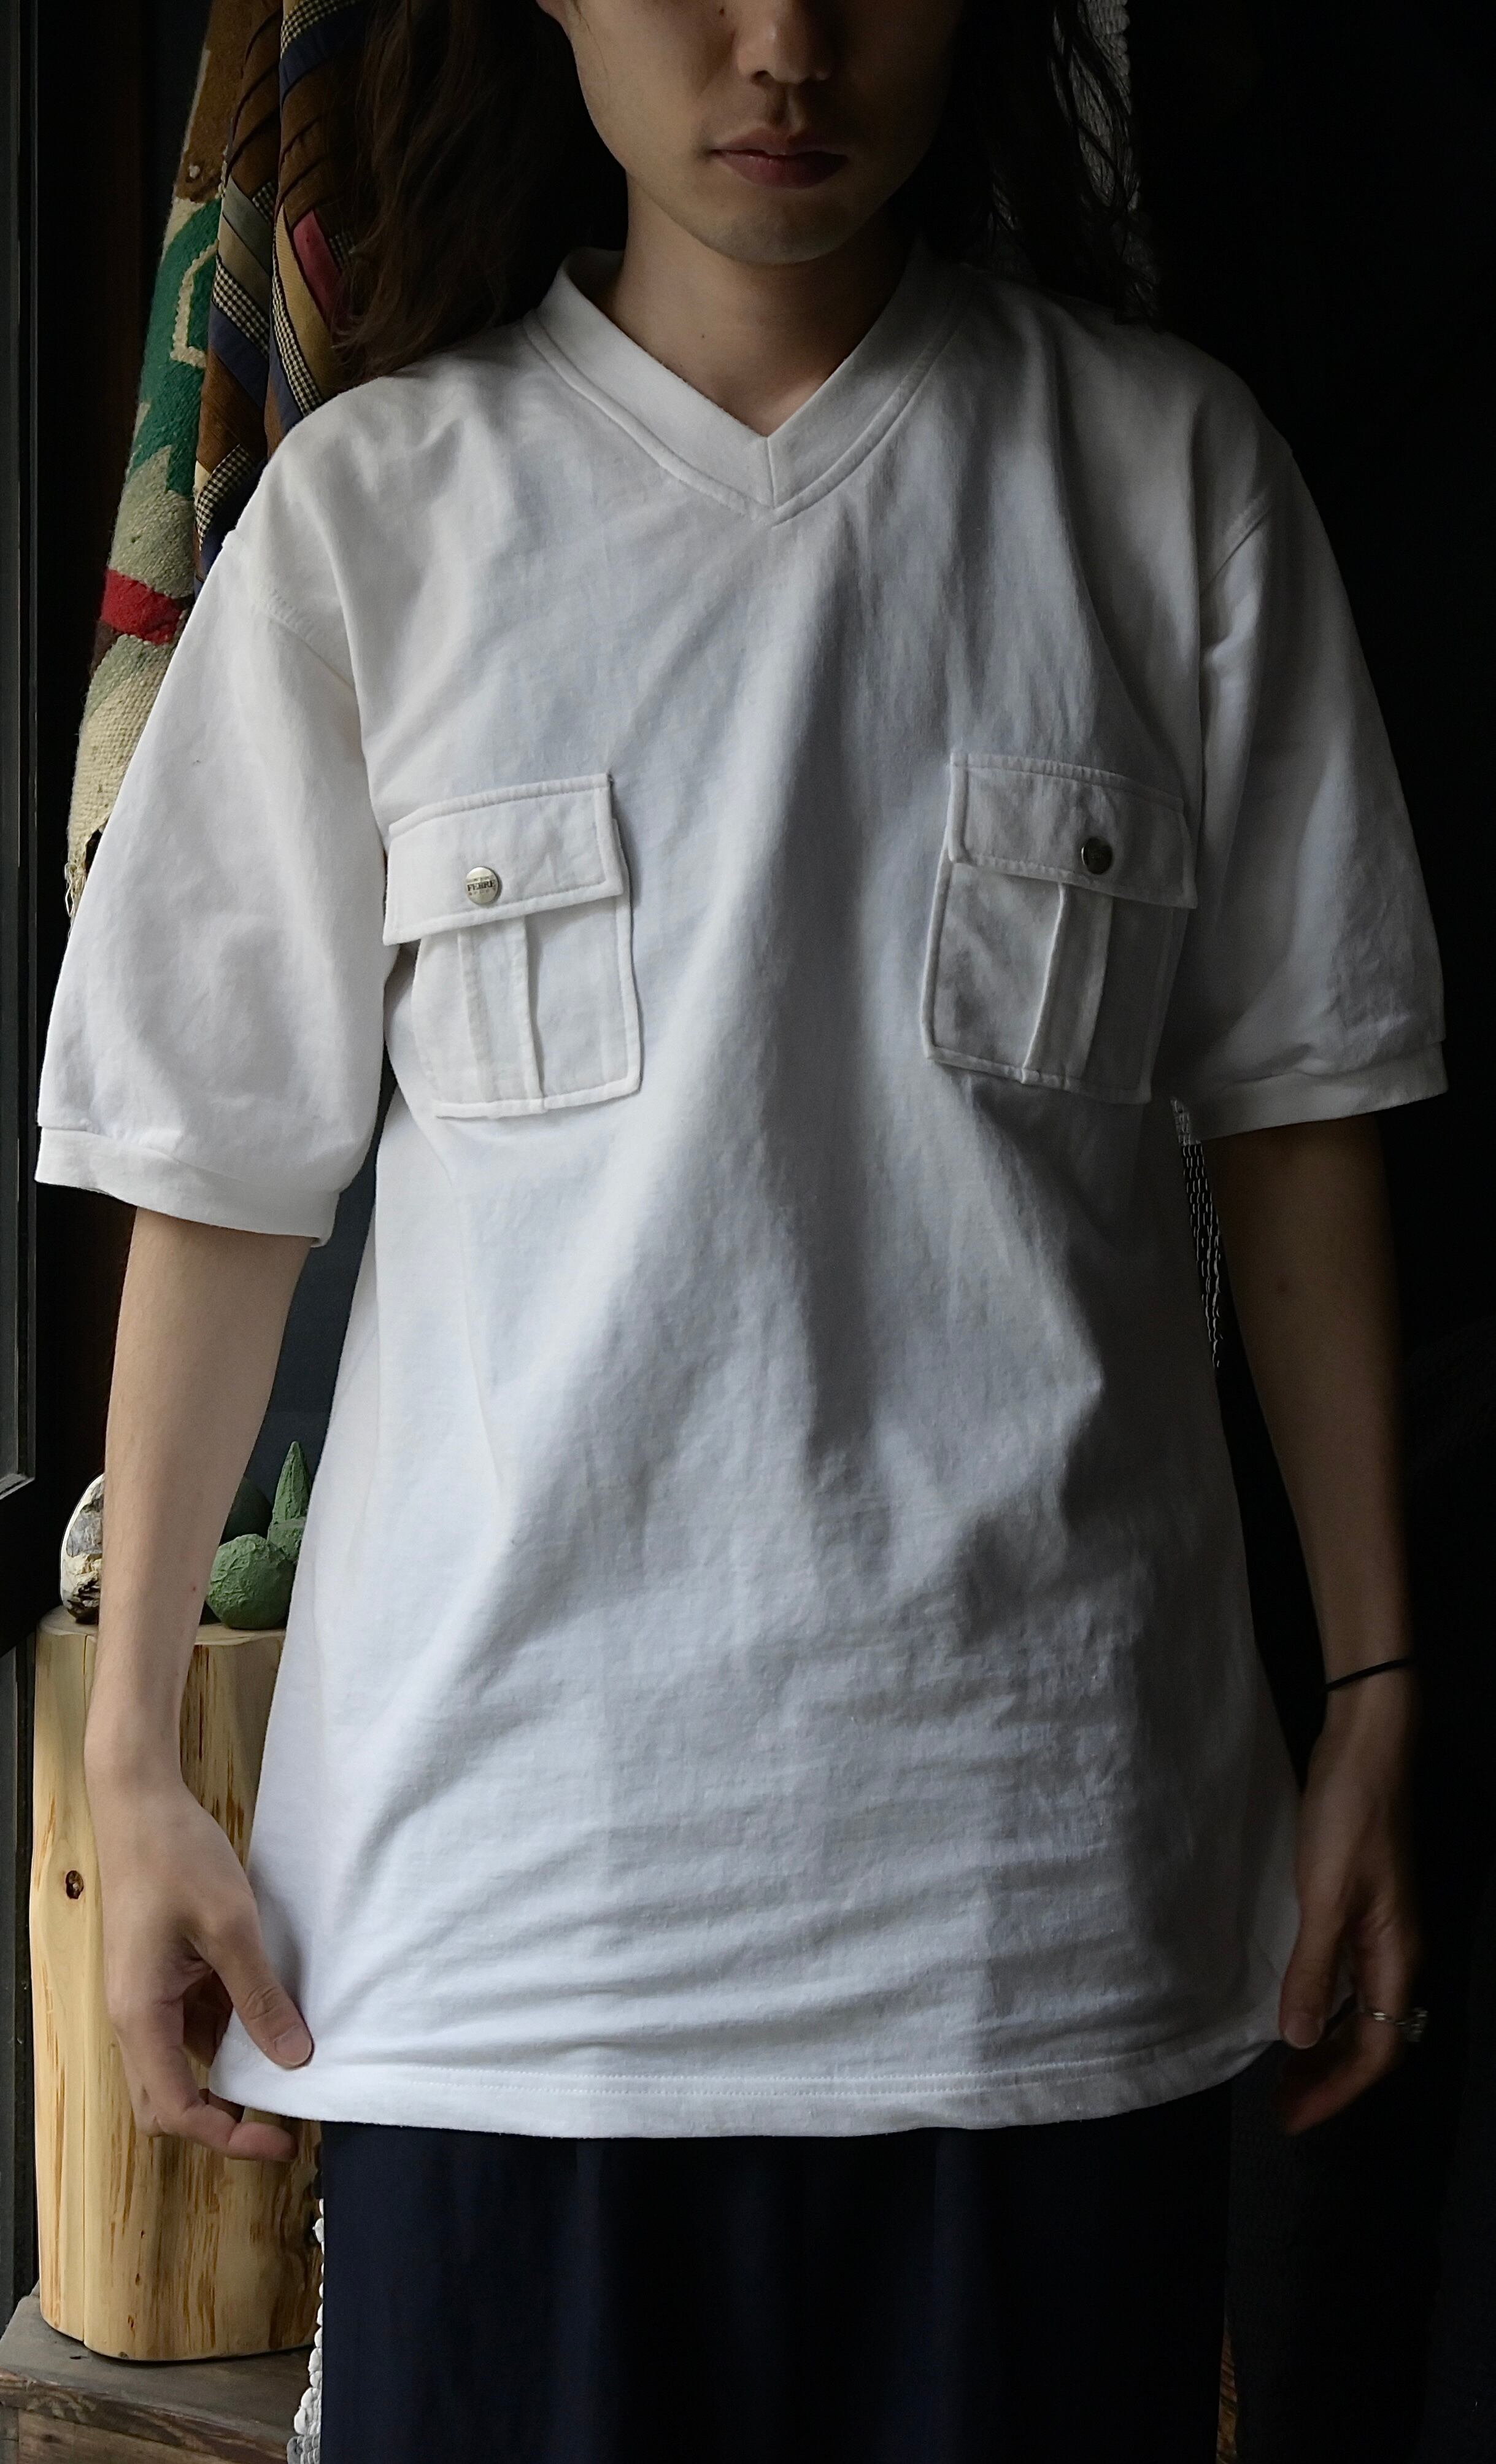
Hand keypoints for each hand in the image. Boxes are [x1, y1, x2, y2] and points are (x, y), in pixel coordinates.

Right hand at [85, 1765, 313, 2161]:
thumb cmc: (177, 1856)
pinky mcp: (161, 1973)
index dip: (229, 2136)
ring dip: (229, 2072)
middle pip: (168, 2101)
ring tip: (290, 2066)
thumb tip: (294, 2060)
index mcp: (141, 2016)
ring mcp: (147, 1995)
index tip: (282, 2140)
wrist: (140, 1802)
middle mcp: (136, 2017)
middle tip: (283, 2119)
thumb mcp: (231, 1925)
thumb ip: (259, 1996)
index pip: (176, 2110)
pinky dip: (229, 2030)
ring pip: (183, 2062)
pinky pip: (192, 2022)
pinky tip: (272, 2013)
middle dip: (222, 2120)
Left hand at [1275, 1681, 1419, 2132]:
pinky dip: (1323, 2008)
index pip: (1377, 2051)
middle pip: (1371, 2040)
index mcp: (1394, 1958)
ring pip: (1359, 2012)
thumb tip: (1295, 2041)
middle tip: (1280, 2106)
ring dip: (1324, 2047)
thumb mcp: (1326, 1896)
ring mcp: (1380, 1931)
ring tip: (1282, 2073)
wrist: (1365, 1749)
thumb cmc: (1348, 1818)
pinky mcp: (1361, 1908)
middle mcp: (1394, 1953)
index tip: (1293, 2118)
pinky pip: (1348, 1982)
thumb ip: (1313, 1968)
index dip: (1337, 2091)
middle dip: (1329, 2079)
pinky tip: (1294, 2009)